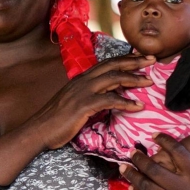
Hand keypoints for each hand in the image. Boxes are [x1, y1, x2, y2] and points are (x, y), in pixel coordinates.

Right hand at [31, 54, 154, 149]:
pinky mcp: (83, 105)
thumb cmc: (54, 122)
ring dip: (133, 78)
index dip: (124, 59)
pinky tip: (137, 106)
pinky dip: (126, 102)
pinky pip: (110, 100)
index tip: (140, 57)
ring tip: (149, 81)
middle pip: (112, 65)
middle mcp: (82, 81)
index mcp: (80, 80)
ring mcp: (82, 92)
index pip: (105, 64)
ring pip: (113, 78)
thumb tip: (104, 99)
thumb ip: (87, 98)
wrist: (37, 131)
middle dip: (134, 61)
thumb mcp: (72, 104)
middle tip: (152, 59)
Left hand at [121, 134, 189, 189]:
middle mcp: (181, 188)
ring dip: (132, 175)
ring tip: (123, 168)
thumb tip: (173, 161)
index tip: (154, 135)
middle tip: (131, 152)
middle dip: (140, 159)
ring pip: (145, 185)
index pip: (178, 153)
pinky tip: (131, 186)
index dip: (165, 141)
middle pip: (154, 169)